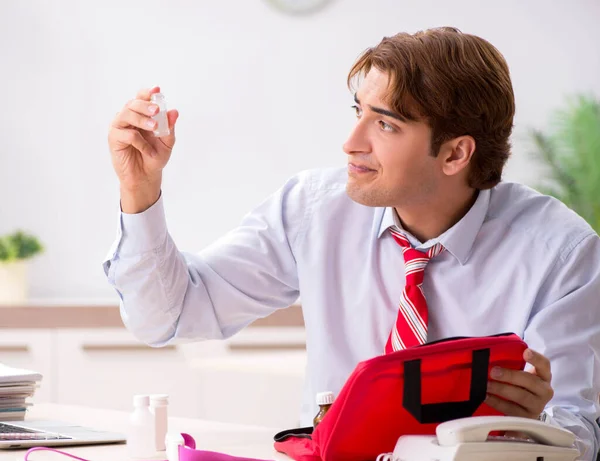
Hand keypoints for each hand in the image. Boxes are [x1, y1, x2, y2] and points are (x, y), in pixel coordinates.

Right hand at [108, 86, 178, 206]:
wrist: (146, 176)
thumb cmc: (155, 156)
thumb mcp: (167, 143)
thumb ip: (169, 128)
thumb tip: (174, 112)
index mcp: (141, 115)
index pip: (142, 98)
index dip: (148, 93)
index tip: (157, 90)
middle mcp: (128, 118)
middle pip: (133, 103)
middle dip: (145, 104)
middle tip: (156, 110)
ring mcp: (119, 127)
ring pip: (126, 114)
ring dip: (141, 119)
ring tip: (154, 127)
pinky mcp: (114, 139)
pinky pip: (127, 134)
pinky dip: (140, 142)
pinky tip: (147, 150)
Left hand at [485, 348, 553, 418]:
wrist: (523, 411)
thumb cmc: (519, 386)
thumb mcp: (520, 375)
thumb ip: (512, 365)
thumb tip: (490, 355)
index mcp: (543, 375)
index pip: (544, 364)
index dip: (536, 358)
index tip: (525, 352)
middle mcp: (544, 390)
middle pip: (530, 381)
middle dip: (510, 375)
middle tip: (493, 371)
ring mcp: (537, 406)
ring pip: (521, 397)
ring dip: (501, 389)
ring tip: (486, 385)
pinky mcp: (527, 418)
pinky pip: (512, 410)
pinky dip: (497, 402)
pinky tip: (486, 397)